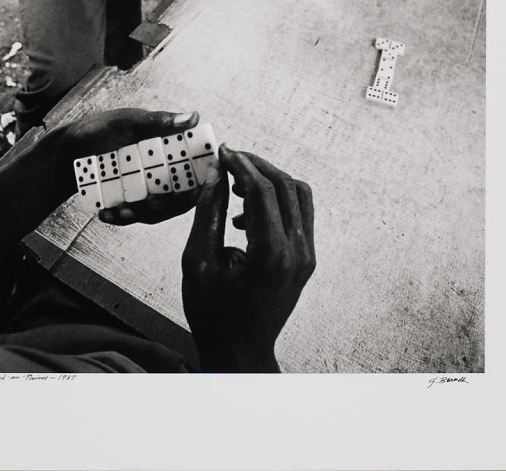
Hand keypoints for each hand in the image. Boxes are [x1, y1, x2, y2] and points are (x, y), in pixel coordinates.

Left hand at [60, 108, 204, 224]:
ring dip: (144, 214)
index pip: (198, 166)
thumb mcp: (127, 122)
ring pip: (160, 209)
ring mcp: (149, 187)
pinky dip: (124, 217)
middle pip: (182, 194)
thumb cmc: (98, 129)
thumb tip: (192, 117)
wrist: (67, 151)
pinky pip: (137, 216)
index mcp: (170, 145)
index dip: (203, 182)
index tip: (192, 191)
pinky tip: (108, 214)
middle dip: (167, 204)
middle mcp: (165, 168)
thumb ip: (159, 122)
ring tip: (122, 211)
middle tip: (150, 204)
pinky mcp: (133, 201)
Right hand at [181, 145, 315, 372]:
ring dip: (270, 181)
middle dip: (257, 166)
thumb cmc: (214, 314)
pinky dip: (277, 200)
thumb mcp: (198, 260)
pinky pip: (300, 214)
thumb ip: (209, 212)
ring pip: (299, 195)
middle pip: (286, 185)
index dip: (242, 164)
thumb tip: (215, 173)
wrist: (240, 352)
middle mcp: (297, 253)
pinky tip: (246, 213)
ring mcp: (306, 256)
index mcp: (271, 254)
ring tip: (238, 184)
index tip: (223, 152)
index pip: (263, 190)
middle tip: (230, 160)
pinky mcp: (306, 259)